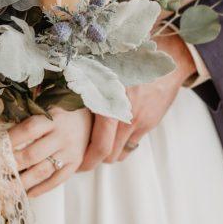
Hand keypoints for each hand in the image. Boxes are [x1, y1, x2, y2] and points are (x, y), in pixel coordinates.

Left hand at [10, 108, 92, 197]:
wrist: (94, 116)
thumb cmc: (64, 111)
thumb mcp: (49, 106)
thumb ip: (30, 118)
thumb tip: (0, 131)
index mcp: (53, 118)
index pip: (28, 130)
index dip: (9, 140)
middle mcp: (62, 136)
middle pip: (32, 154)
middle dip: (10, 165)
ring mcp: (70, 152)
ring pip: (42, 171)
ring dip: (22, 182)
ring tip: (5, 188)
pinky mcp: (76, 164)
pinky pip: (57, 180)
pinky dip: (41, 189)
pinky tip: (27, 193)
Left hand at [80, 34, 196, 169]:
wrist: (165, 58)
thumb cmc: (126, 59)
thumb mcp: (102, 71)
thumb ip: (84, 88)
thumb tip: (57, 100)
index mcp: (110, 102)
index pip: (100, 145)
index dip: (87, 161)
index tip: (76, 165)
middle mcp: (126, 115)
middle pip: (109, 154)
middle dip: (95, 159)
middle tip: (82, 158)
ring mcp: (140, 120)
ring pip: (121, 151)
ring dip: (110, 153)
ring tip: (98, 146)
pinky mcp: (150, 122)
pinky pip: (133, 143)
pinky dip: (123, 143)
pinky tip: (115, 134)